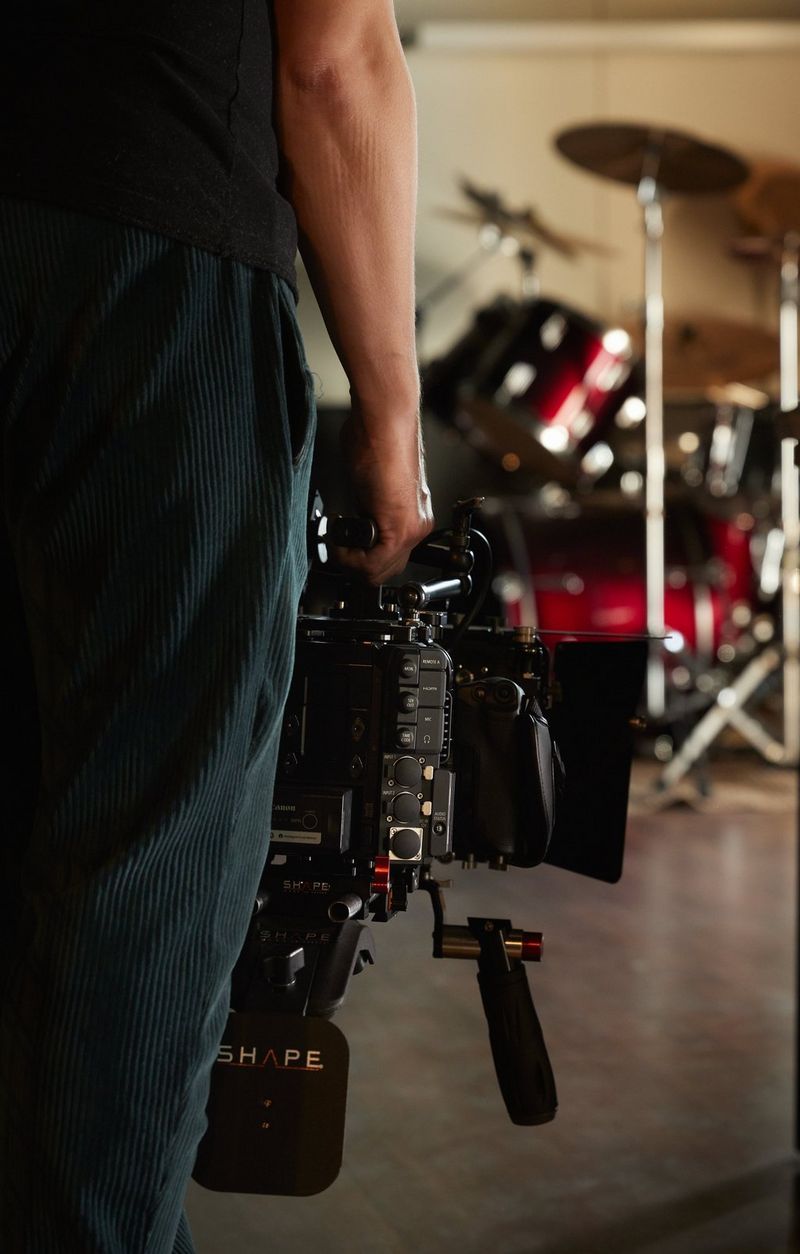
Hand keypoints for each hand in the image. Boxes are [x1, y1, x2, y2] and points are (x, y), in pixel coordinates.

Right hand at [335, 407, 433, 584]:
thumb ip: (366, 510)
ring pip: (379, 571)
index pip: (389, 559)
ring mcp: (411, 528)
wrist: (384, 422)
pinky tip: (341, 539)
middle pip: (386, 570)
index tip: (343, 546)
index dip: (361, 559)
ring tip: (339, 542)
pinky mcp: (399, 527)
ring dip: (352, 562)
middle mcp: (417, 525)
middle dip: (356, 564)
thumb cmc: (375, 440)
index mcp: (412, 516)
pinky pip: (373, 563)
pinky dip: (350, 558)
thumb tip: (354, 521)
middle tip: (338, 547)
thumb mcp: (369, 486)